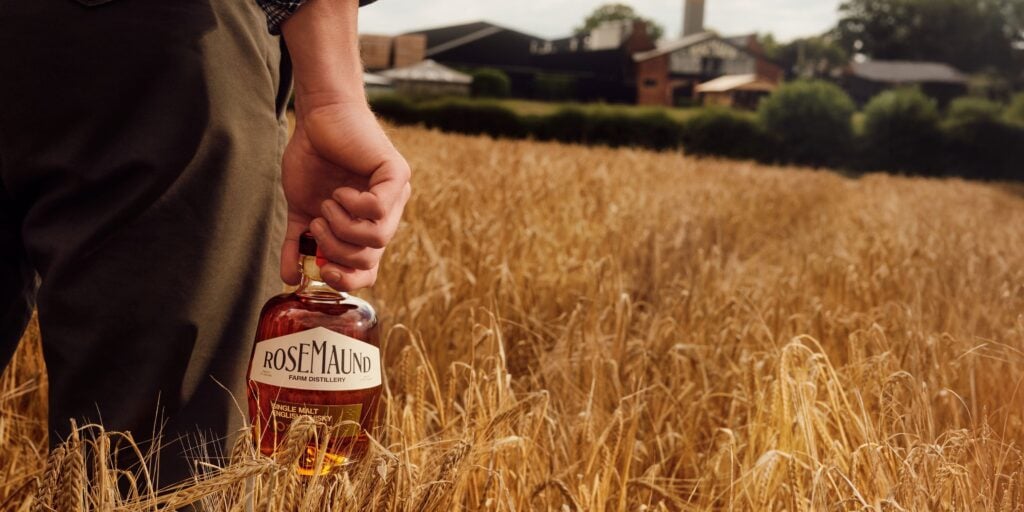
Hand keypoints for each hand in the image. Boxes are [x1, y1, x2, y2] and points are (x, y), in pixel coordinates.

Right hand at [278, 0, 410, 290]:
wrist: (318, 115)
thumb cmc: (311, 158)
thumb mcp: (301, 210)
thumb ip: (299, 243)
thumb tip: (292, 279)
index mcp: (365, 227)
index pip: (368, 272)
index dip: (346, 279)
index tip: (322, 269)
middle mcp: (385, 215)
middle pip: (371, 261)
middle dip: (337, 252)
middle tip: (318, 226)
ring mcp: (395, 195)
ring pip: (378, 239)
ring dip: (342, 228)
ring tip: (326, 206)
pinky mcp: (396, 174)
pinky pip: (378, 209)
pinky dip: (353, 205)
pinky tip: (340, 191)